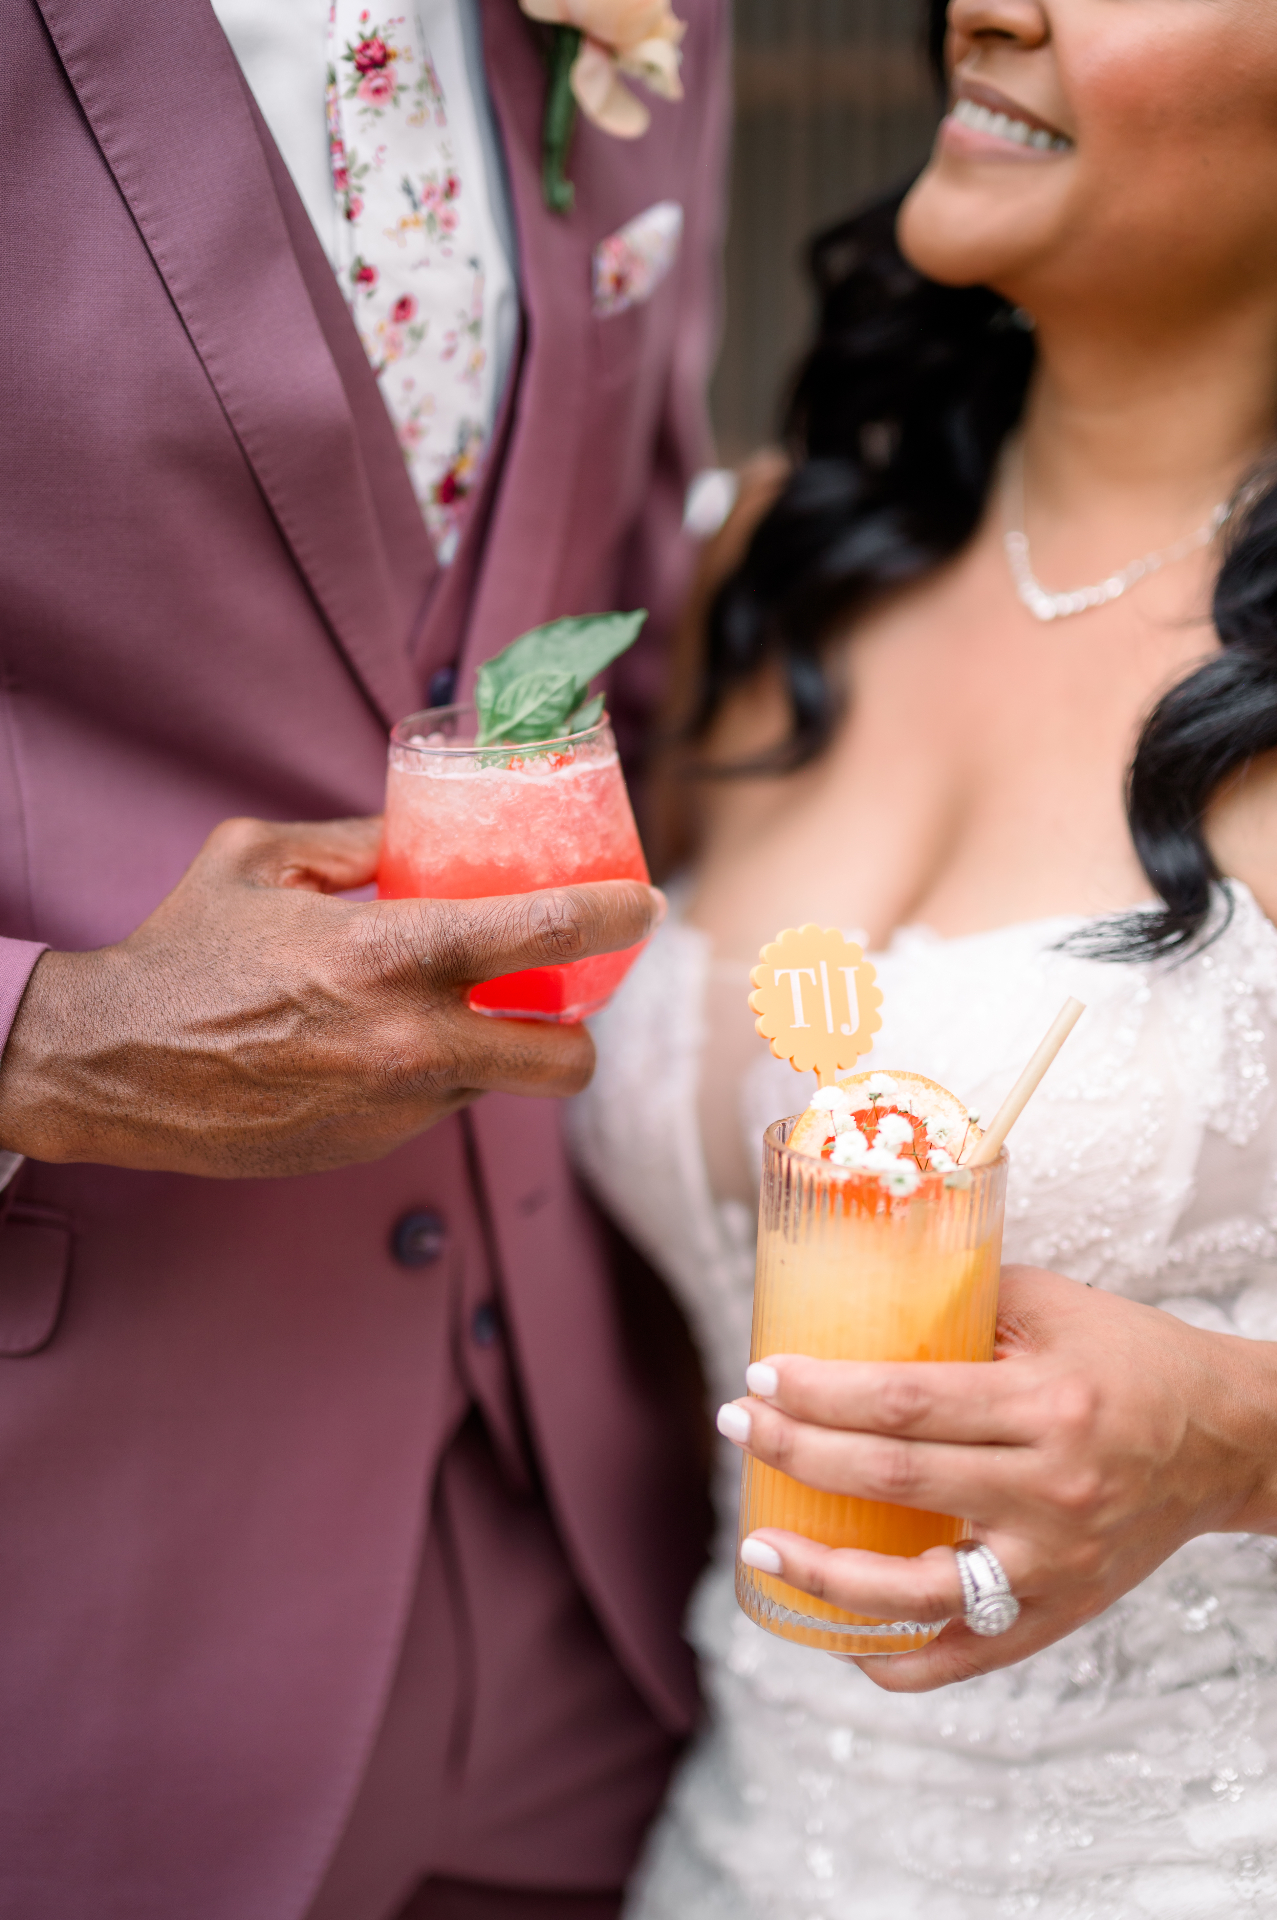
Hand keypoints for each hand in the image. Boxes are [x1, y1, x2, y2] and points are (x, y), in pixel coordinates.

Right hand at [0, 814, 662, 1177]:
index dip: (616, 916)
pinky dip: (435, 1082)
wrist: (108, 1065)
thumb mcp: (264, 857)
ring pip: (500, 1090)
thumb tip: (421, 828)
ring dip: (497, 1057)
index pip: (550, 934)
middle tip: (559, 997)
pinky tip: (382, 1050)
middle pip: (567, 1061)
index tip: (641, 905)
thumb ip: (360, 839)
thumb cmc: (182, 952)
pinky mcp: (370, 1149)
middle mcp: (411, 1043)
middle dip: (581, 1033)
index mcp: (394, 955)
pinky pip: (438, 1112)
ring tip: (454, 1016)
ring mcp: (395, 1109)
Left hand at [719, 1266, 1276, 1690]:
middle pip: (894, 1479)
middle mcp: (1050, 1491)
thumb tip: (851, 1299)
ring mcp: (1052, 1565)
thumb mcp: (1051, 1306)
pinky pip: (961, 1655)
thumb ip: (957, 1301)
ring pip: (915, 1590)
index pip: (906, 1403)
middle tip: (737, 1426)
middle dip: (797, 1452)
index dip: (820, 1393)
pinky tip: (835, 1629)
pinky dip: (892, 1655)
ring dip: (823, 1571)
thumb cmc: (1131, 1360)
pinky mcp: (1057, 1614)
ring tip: (757, 1544)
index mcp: (1047, 1405)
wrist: (1226, 1440)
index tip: (762, 1378)